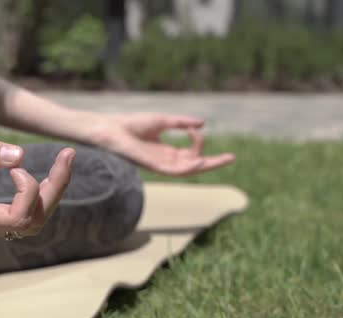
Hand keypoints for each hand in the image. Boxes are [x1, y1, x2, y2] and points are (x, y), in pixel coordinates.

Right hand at [0, 137, 74, 236]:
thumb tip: (20, 156)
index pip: (20, 218)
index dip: (32, 192)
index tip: (17, 166)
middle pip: (34, 220)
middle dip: (56, 189)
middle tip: (67, 156)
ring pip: (28, 220)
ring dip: (48, 193)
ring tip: (59, 163)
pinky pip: (16, 214)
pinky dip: (32, 194)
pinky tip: (30, 172)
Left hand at [90, 112, 234, 175]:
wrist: (110, 129)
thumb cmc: (131, 125)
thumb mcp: (161, 121)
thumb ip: (180, 122)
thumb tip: (202, 124)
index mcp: (166, 152)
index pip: (191, 154)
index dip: (198, 143)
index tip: (195, 129)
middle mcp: (164, 161)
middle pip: (193, 165)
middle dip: (213, 163)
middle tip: (232, 157)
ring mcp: (158, 164)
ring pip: (186, 171)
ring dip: (204, 166)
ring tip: (223, 160)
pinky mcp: (151, 165)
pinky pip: (172, 170)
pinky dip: (186, 167)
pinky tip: (198, 161)